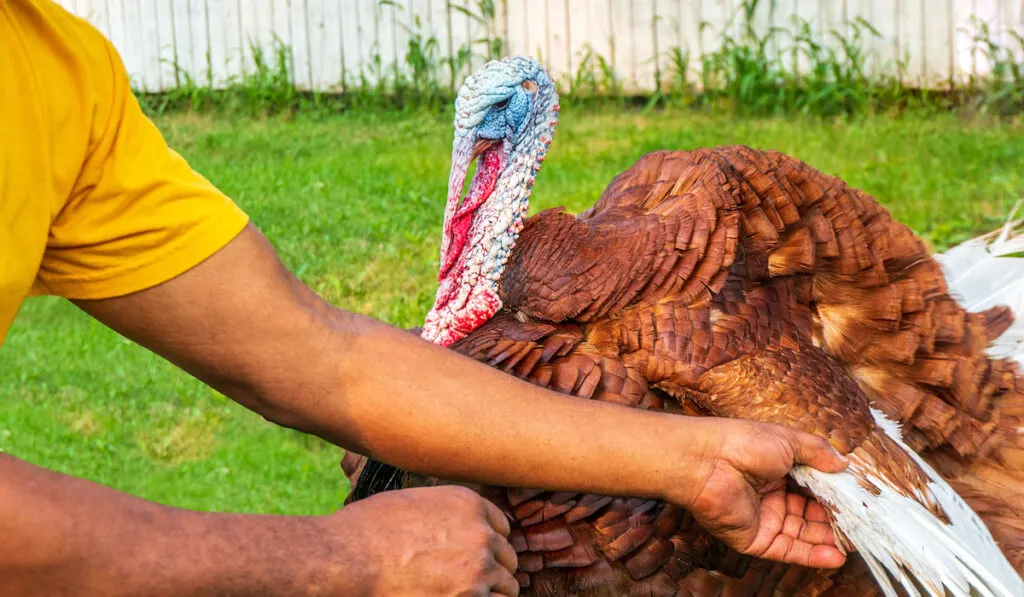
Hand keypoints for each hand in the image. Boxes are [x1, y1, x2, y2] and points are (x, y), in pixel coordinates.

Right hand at [329, 486, 518, 595]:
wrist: (351, 558)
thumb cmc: (370, 529)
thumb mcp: (414, 503)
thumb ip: (446, 514)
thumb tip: (453, 530)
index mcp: (469, 504)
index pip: (501, 527)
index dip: (488, 542)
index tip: (477, 553)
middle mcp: (481, 535)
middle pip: (507, 558)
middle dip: (493, 568)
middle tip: (470, 578)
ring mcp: (478, 570)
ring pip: (507, 587)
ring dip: (491, 591)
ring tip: (466, 592)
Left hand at [677, 419, 849, 568]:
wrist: (707, 461)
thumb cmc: (743, 443)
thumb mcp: (788, 440)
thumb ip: (818, 452)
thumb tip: (845, 464)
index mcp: (777, 470)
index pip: (813, 488)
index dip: (835, 495)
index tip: (860, 503)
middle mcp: (772, 496)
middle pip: (811, 514)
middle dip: (836, 520)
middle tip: (862, 526)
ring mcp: (764, 519)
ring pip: (803, 535)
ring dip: (829, 540)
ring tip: (856, 543)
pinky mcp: (755, 540)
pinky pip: (788, 551)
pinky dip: (813, 555)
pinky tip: (836, 555)